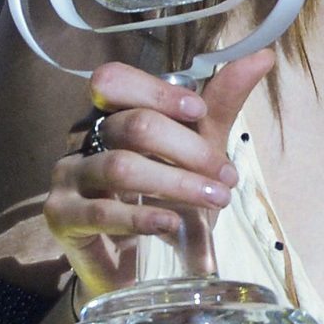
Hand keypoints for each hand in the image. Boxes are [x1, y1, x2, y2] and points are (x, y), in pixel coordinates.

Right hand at [44, 54, 269, 293]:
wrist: (135, 268)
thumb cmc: (164, 201)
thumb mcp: (198, 152)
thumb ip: (221, 105)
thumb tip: (262, 56)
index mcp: (110, 114)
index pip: (114, 80)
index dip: (156, 91)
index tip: (200, 112)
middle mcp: (83, 138)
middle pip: (130, 125)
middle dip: (186, 148)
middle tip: (226, 176)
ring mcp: (67, 177)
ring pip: (120, 167)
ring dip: (176, 183)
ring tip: (214, 200)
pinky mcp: (61, 216)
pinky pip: (100, 211)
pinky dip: (142, 216)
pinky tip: (170, 223)